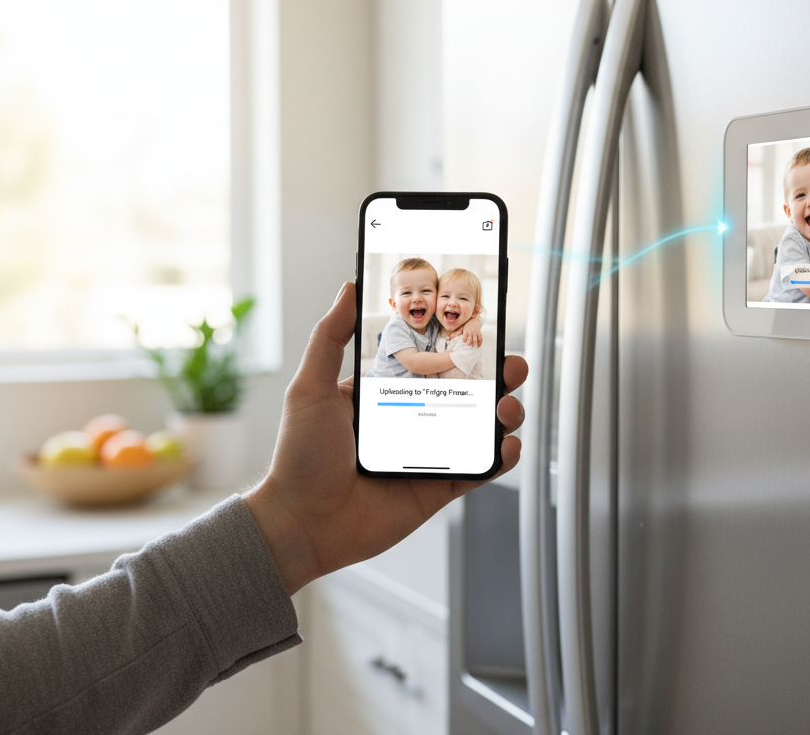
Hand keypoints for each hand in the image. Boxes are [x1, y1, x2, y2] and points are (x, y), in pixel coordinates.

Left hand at [244, 283, 526, 594]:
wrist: (301, 523)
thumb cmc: (299, 457)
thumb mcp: (310, 388)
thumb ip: (330, 336)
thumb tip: (347, 287)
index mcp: (388, 392)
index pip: (434, 358)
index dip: (462, 343)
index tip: (483, 326)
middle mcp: (414, 419)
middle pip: (469, 390)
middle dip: (498, 374)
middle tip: (510, 366)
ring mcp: (430, 454)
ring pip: (482, 426)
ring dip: (506, 412)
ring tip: (506, 407)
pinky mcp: (439, 488)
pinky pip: (481, 469)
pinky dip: (503, 456)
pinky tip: (508, 444)